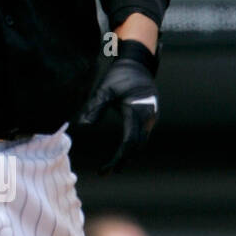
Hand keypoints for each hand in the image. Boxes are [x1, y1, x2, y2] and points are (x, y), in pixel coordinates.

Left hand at [78, 39, 159, 172]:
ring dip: (128, 156)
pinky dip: (133, 146)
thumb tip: (83, 125)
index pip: (128, 144)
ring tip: (112, 166)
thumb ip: (95, 108)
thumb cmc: (120, 75)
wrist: (138, 63)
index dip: (116, 159)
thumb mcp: (105, 90)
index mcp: (137, 112)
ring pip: (141, 143)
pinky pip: (143, 136)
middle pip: (136, 148)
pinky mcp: (151, 116)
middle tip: (104, 172)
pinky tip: (122, 152)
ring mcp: (152, 118)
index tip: (104, 169)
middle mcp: (148, 118)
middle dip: (121, 161)